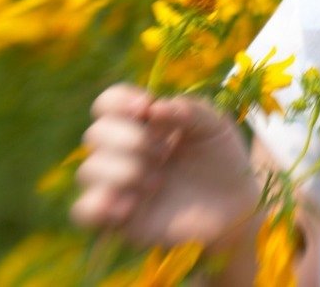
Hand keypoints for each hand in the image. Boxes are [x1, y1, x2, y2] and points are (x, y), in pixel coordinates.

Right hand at [71, 83, 262, 249]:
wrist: (236, 205)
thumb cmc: (222, 158)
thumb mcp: (215, 126)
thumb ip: (191, 109)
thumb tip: (155, 109)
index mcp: (142, 122)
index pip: (107, 103)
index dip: (118, 101)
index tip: (146, 107)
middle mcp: (123, 151)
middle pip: (94, 134)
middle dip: (129, 139)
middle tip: (163, 152)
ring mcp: (118, 185)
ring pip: (88, 170)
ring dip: (123, 171)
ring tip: (158, 181)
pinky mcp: (118, 218)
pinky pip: (84, 210)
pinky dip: (100, 204)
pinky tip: (131, 205)